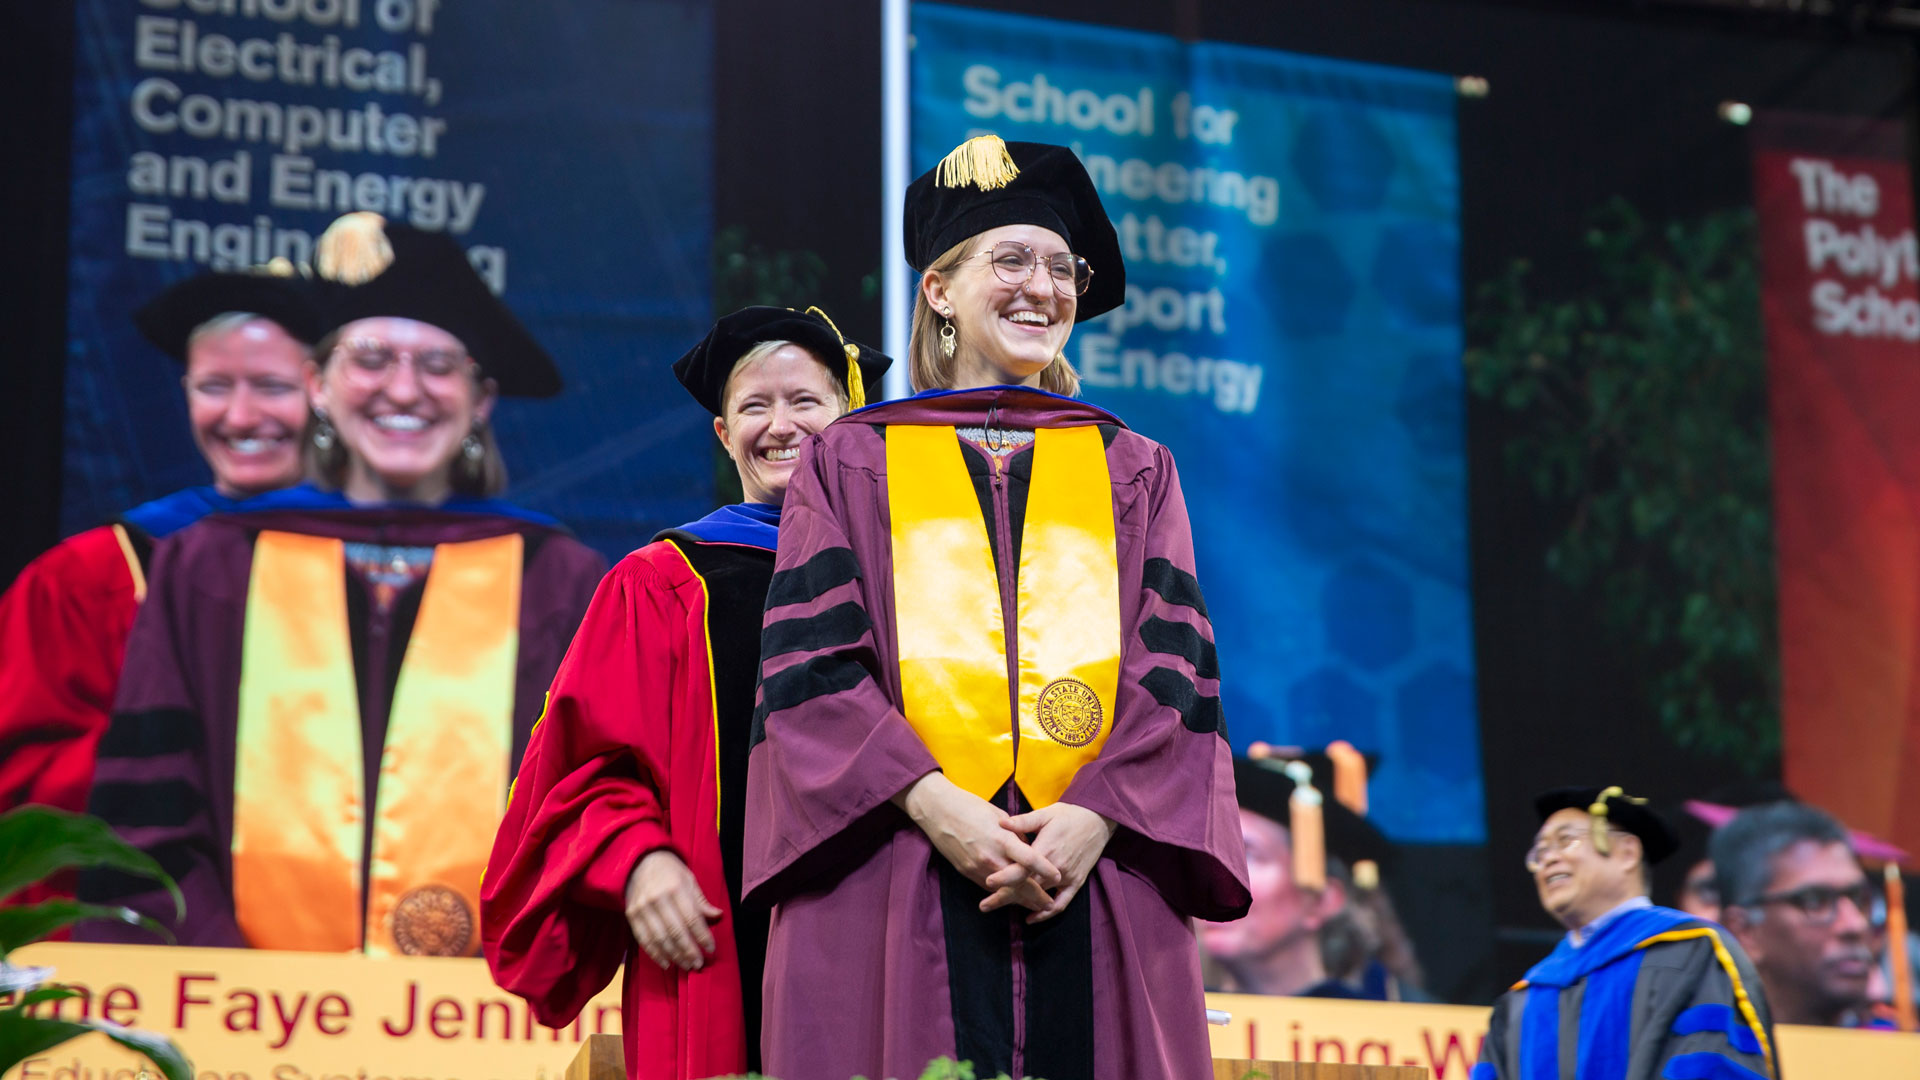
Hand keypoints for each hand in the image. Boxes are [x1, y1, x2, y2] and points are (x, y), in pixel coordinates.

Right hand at [624, 849, 720, 970]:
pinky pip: (644, 940)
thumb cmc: (669, 871)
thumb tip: (718, 916)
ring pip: (660, 939)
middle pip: (676, 932)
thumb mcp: (689, 879)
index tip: (711, 949)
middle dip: (689, 951)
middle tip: (698, 963)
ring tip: (686, 966)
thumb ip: (701, 901)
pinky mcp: (631, 916)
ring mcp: (642, 909)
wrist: (639, 862)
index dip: (702, 936)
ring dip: (674, 956)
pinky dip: (655, 954)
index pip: (692, 918)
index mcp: (676, 888)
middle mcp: (658, 899)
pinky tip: (666, 963)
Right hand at [895, 772, 1060, 909]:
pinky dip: (1002, 893)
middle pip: (1018, 883)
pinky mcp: (967, 872)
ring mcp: (977, 867)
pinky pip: (988, 887)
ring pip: (1003, 890)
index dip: (1045, 869)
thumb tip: (1028, 848)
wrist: (938, 811)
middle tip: (1049, 904)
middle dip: (1035, 896)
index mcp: (1001, 839)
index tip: (1059, 876)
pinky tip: (1012, 898)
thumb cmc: (970, 807)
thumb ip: (1015, 834)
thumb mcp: (998, 815)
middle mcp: (990, 857)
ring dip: (1020, 899)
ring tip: (1035, 907)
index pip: (1029, 859)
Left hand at [983, 802, 1115, 922]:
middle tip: (985, 905)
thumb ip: (1023, 822)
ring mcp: (1067, 876)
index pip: (1022, 868)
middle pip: (1027, 886)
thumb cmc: (1068, 815)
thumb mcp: (1045, 814)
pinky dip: (1046, 913)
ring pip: (1040, 896)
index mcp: (1046, 849)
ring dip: (1021, 903)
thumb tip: (1001, 822)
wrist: (1097, 819)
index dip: (1004, 876)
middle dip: (1005, 896)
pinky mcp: (1076, 882)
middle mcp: (1055, 867)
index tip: (988, 882)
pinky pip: (1061, 903)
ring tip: (999, 906)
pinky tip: (1031, 918)